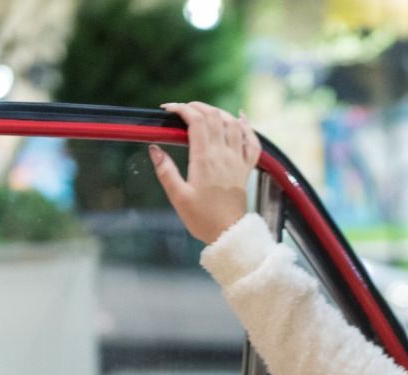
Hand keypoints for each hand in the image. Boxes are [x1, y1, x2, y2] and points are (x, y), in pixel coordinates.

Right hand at [150, 101, 261, 244]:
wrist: (229, 234)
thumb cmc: (202, 218)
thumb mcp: (178, 197)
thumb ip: (166, 171)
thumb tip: (154, 149)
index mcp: (205, 159)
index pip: (196, 121)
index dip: (182, 109)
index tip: (169, 110)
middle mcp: (224, 154)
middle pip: (214, 116)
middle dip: (197, 106)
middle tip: (183, 109)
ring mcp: (238, 160)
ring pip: (233, 124)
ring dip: (219, 113)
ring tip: (204, 112)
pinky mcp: (246, 169)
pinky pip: (253, 143)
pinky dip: (248, 127)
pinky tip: (241, 118)